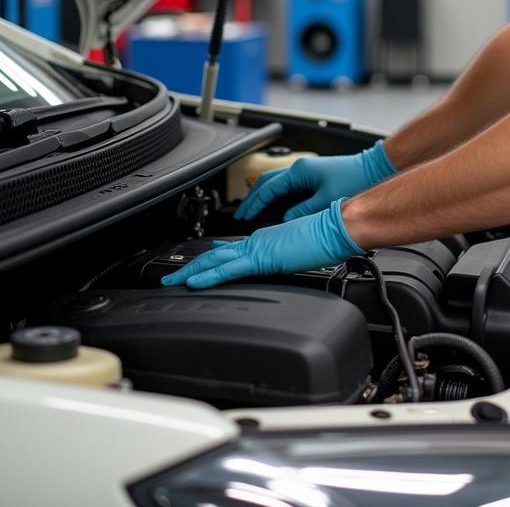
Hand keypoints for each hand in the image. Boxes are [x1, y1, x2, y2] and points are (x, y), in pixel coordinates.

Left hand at [161, 200, 362, 288]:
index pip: (233, 249)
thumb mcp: (302, 248)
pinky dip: (208, 277)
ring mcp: (258, 248)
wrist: (337, 227)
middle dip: (192, 267)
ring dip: (191, 273)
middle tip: (174, 277)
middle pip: (217, 256)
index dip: (213, 257)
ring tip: (173, 282)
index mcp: (267, 240)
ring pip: (215, 262)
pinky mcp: (262, 257)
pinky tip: (193, 283)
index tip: (201, 262)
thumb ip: (288, 254)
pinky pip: (228, 270)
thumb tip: (286, 259)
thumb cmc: (329, 236)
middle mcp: (258, 240)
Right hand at [234, 141, 394, 221]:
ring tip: (254, 209)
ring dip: (264, 194)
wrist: (372, 168)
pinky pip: (287, 184)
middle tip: (243, 213)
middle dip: (253, 198)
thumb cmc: (354, 180)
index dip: (255, 203)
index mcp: (299, 171)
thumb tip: (287, 219)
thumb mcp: (326, 200)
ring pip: (276, 181)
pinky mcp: (313, 174)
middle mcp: (300, 167)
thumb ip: (303, 211)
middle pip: (267, 181)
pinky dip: (277, 194)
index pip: (268, 188)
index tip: (245, 215)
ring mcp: (306, 170)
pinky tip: (276, 204)